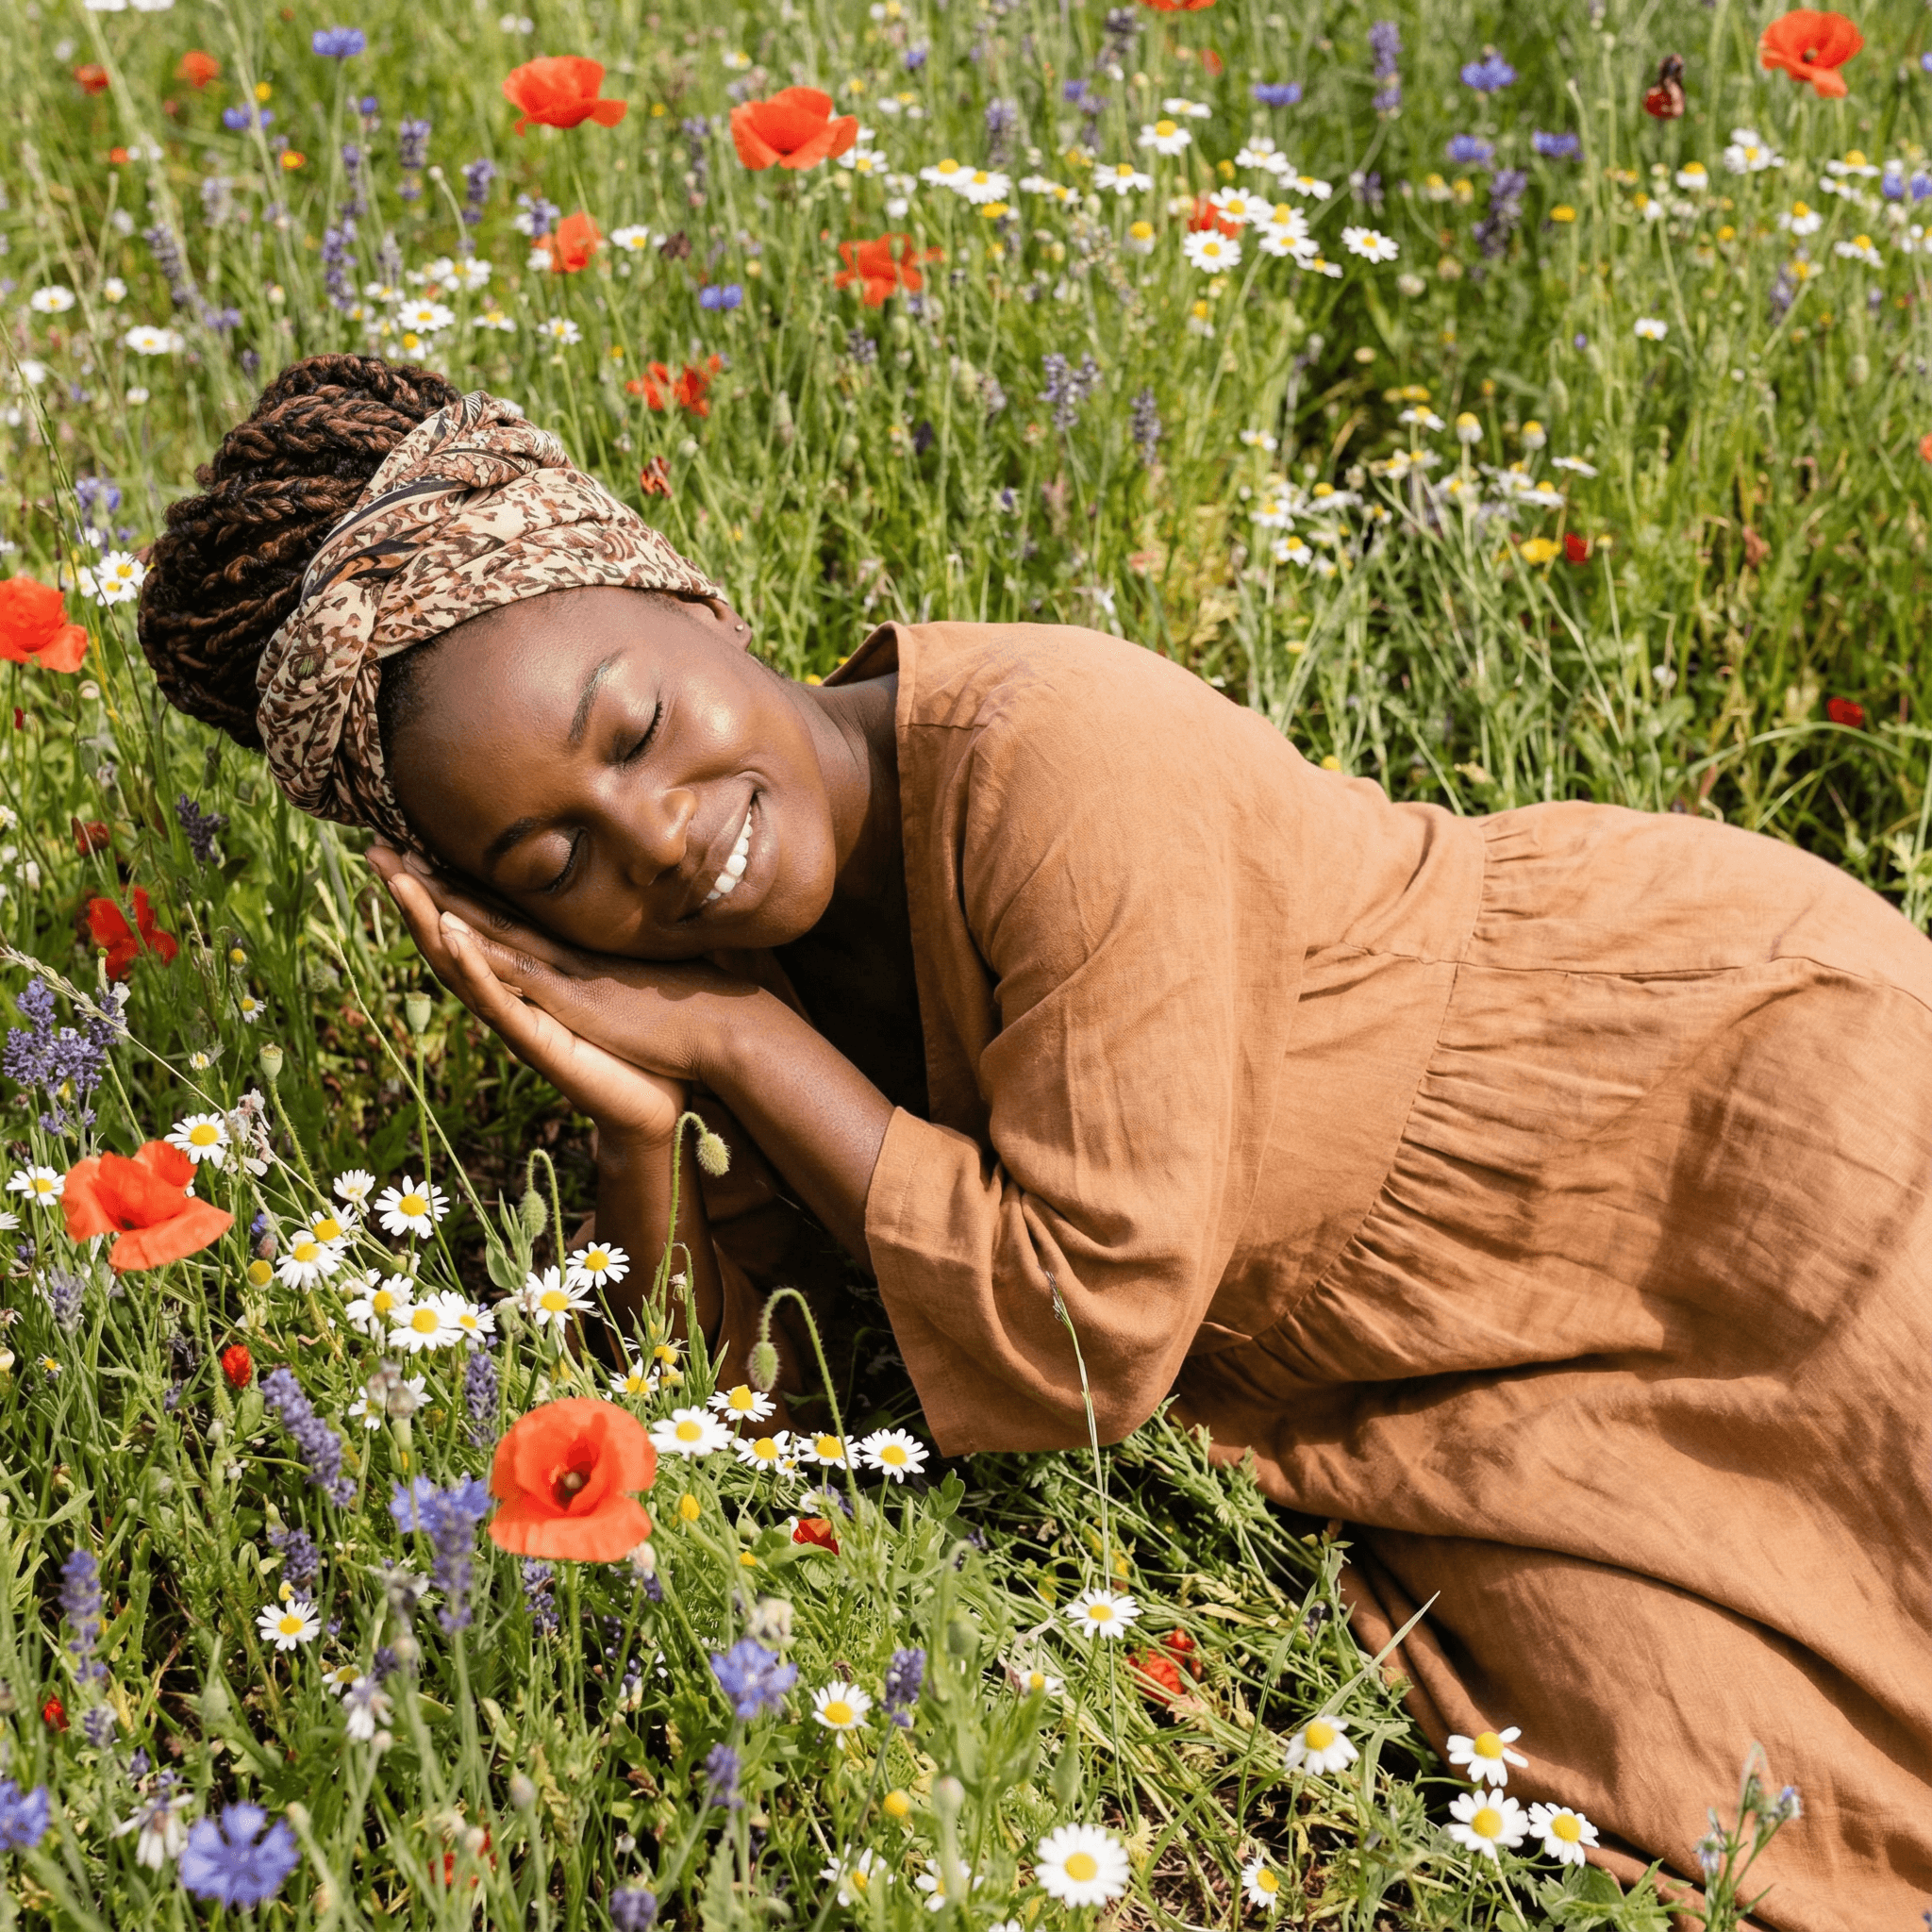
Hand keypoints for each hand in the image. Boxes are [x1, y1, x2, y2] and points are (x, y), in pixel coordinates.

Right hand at [369, 848, 687, 1149]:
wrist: (655, 1108)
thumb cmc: (640, 1046)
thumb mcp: (610, 983)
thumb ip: (591, 951)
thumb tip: (601, 897)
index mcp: (527, 978)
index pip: (475, 921)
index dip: (441, 882)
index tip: (406, 840)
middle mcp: (513, 997)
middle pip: (450, 937)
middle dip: (412, 895)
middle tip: (375, 850)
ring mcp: (519, 1021)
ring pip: (460, 965)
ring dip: (427, 922)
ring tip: (397, 882)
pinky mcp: (537, 1044)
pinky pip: (498, 1001)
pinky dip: (473, 968)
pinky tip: (451, 937)